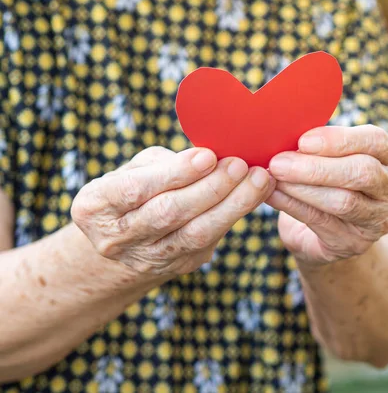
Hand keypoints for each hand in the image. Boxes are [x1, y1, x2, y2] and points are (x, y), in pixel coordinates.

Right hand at [72, 146, 274, 275]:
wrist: (127, 237)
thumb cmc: (135, 187)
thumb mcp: (136, 168)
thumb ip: (164, 164)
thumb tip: (209, 157)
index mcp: (95, 206)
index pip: (135, 190)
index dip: (174, 173)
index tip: (208, 156)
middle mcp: (117, 238)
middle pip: (169, 214)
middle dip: (211, 188)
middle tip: (240, 164)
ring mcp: (149, 258)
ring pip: (195, 234)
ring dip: (233, 205)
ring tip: (259, 179)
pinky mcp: (180, 265)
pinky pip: (211, 240)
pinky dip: (237, 215)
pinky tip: (257, 193)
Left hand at [266, 125, 387, 266]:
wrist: (333, 232)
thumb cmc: (333, 180)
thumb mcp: (336, 157)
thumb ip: (323, 145)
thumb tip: (285, 134)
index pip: (375, 141)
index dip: (338, 140)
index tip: (303, 141)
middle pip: (362, 173)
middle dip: (317, 167)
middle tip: (280, 162)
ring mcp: (379, 219)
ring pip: (343, 201)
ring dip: (302, 187)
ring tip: (275, 177)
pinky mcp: (356, 243)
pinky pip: (321, 221)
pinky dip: (293, 205)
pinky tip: (272, 195)